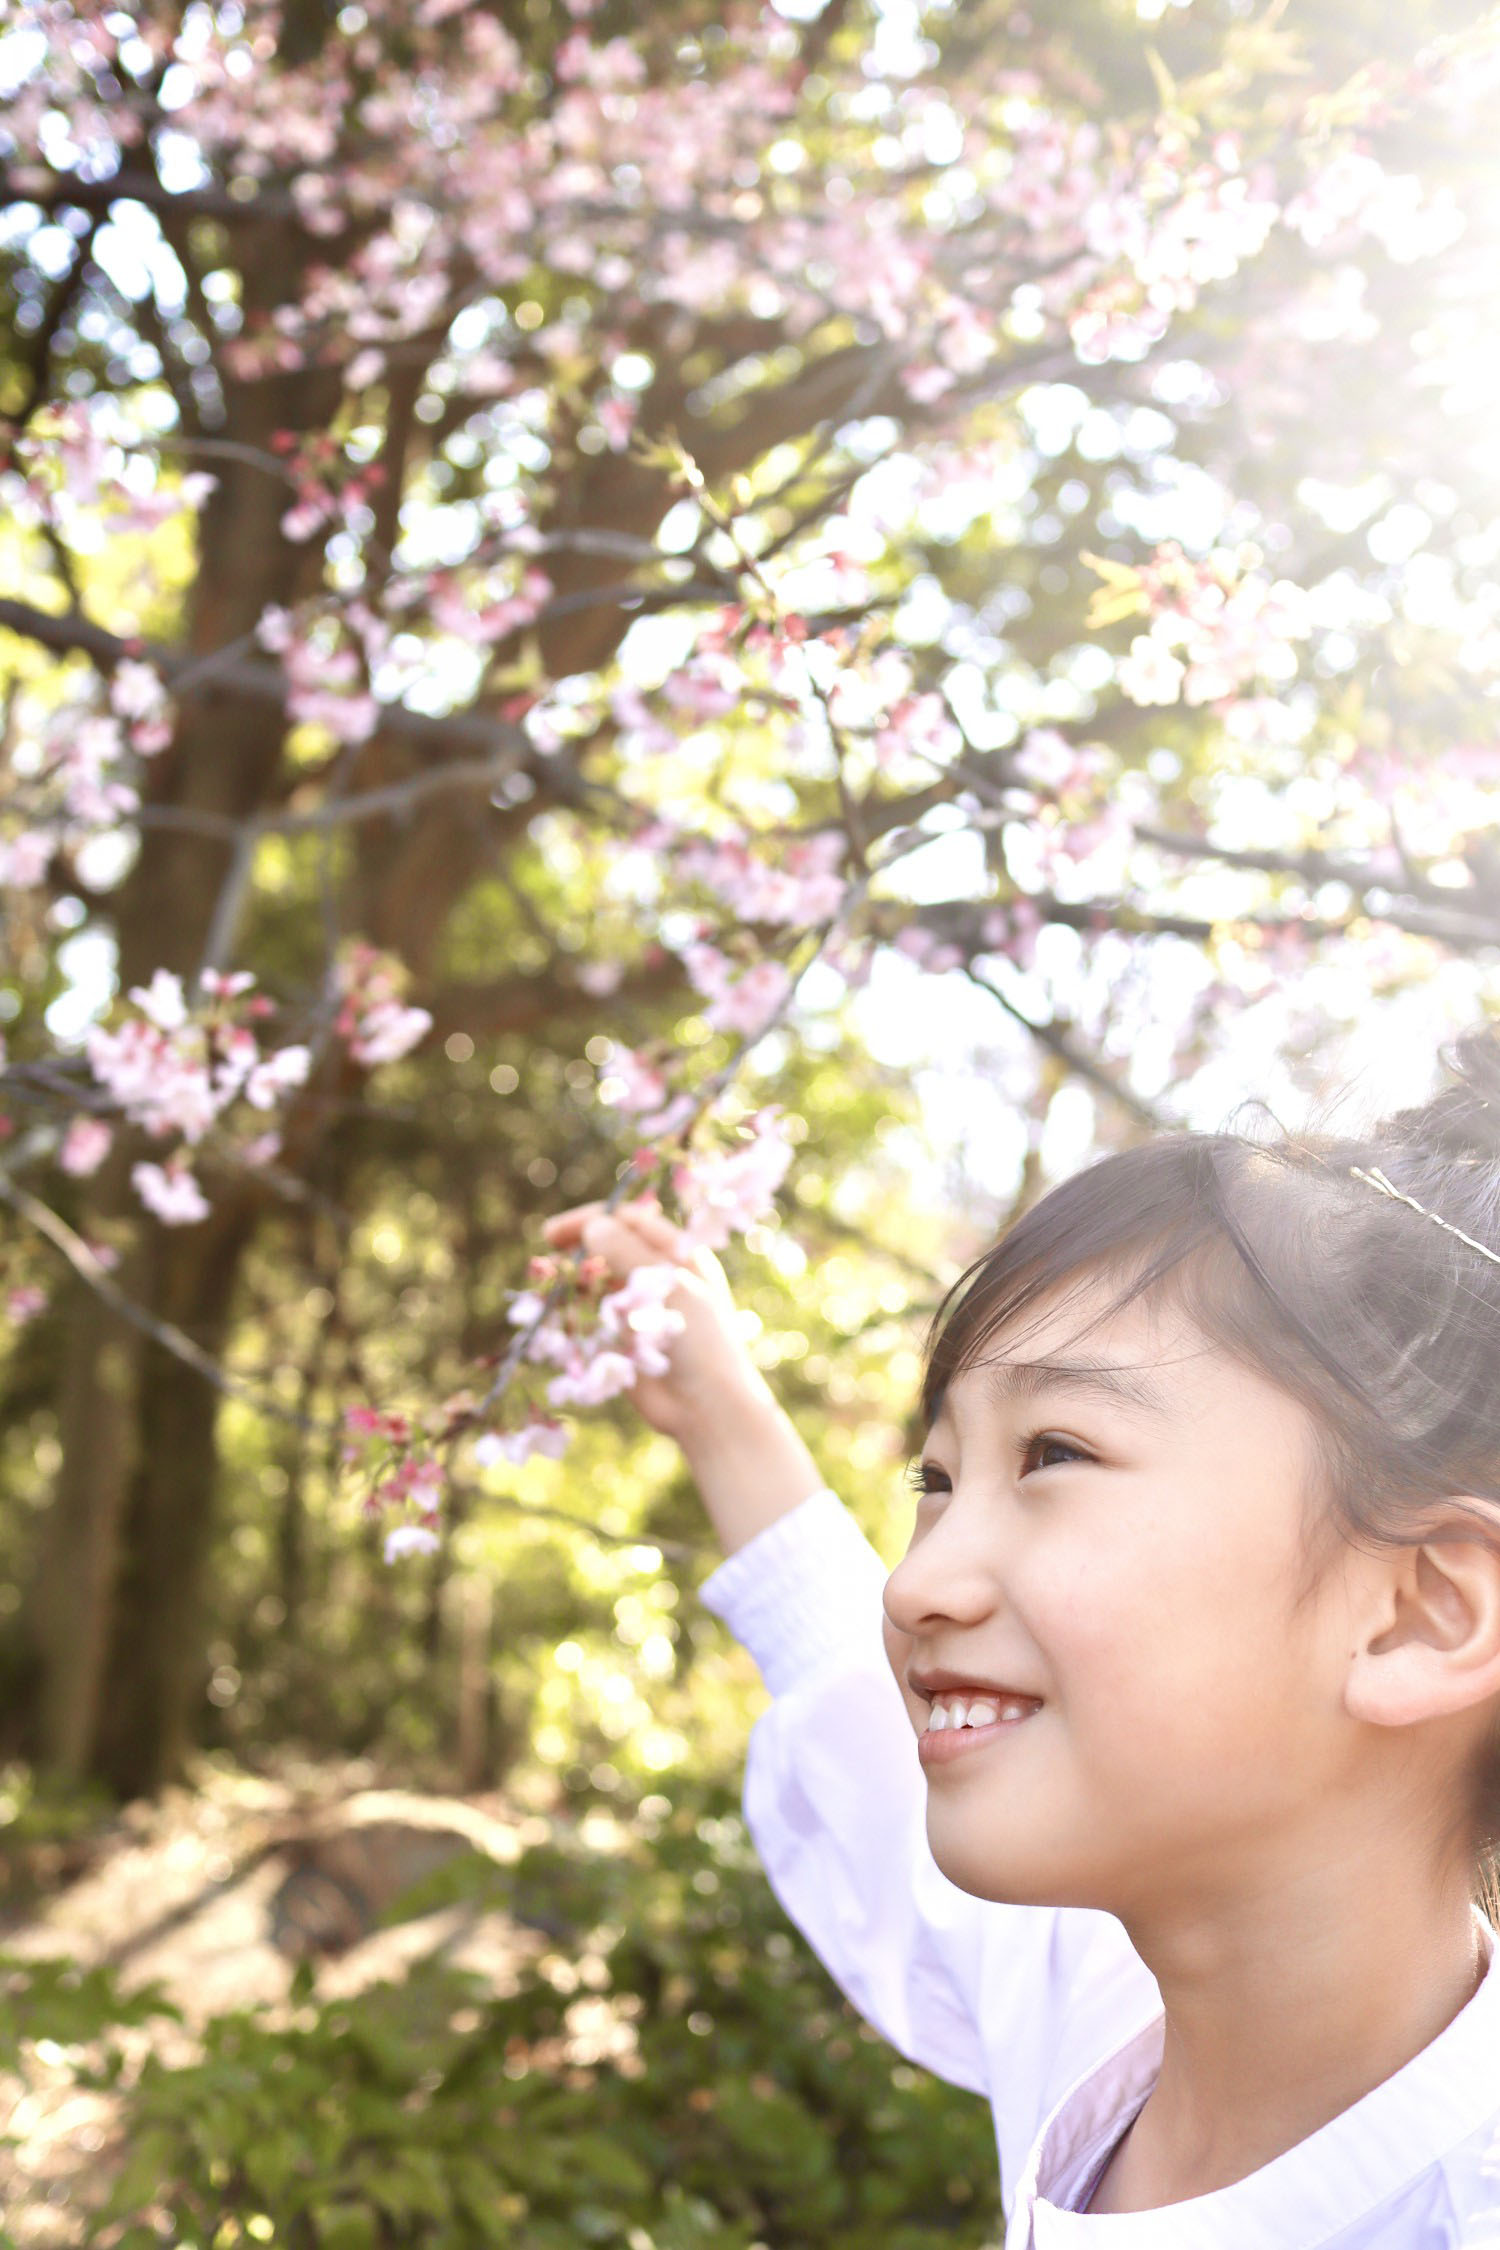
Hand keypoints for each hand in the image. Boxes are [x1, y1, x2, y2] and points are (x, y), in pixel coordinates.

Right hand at [540, 1196, 763, 1444]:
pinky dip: (571, 1317)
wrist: (707, 1407)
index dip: (592, 1220)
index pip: (629, 1221)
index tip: (556, 1233)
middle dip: (577, 1251)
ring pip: (595, 1285)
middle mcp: (656, 1277)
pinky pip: (589, 1320)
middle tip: (546, 1256)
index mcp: (678, 1256)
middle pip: (608, 1250)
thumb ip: (630, 1254)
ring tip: (549, 1293)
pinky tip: (555, 1321)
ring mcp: (638, 1309)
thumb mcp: (669, 1287)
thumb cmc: (701, 1341)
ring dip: (571, 1285)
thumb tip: (593, 1224)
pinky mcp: (622, 1340)